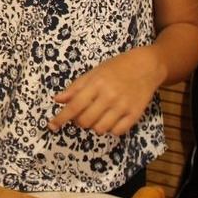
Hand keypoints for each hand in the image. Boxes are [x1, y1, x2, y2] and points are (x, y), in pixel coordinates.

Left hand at [49, 47, 165, 135]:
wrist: (146, 66)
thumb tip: (57, 100)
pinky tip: (110, 119)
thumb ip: (75, 88)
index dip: (61, 118)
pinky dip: (110, 129)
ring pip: (100, 129)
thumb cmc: (116, 68)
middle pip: (85, 121)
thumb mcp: (93, 73)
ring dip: (94, 126)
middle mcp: (109, 97)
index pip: (74, 106)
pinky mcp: (135, 114)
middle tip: (82, 114)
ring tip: (97, 116)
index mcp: (96, 84)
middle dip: (79, 121)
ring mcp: (123, 107)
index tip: (51, 126)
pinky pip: (117, 131)